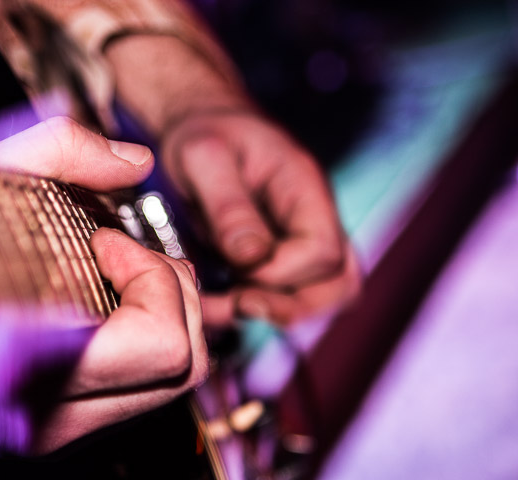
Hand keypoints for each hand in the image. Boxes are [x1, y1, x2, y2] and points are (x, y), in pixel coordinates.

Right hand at [0, 117, 206, 454]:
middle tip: (125, 252)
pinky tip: (103, 302)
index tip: (108, 240)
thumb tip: (133, 161)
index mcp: (28, 364)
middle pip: (182, 367)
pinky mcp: (60, 424)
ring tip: (118, 272)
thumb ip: (57, 152)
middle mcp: (50, 414)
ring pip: (171, 384)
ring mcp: (57, 427)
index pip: (158, 346)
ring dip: (163, 314)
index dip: (150, 277)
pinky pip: (139, 389)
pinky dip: (143, 337)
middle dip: (171, 293)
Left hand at [160, 109, 361, 326]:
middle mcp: (313, 219)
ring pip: (319, 295)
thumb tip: (252, 258)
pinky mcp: (276, 255)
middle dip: (291, 307)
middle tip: (238, 306)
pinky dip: (254, 307)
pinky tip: (215, 302)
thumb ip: (229, 207)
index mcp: (305, 190)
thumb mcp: (204, 157)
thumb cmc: (203, 132)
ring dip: (276, 312)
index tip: (236, 269)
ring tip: (223, 308)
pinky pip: (284, 293)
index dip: (283, 273)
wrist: (198, 124)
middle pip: (339, 284)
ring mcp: (298, 239)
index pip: (324, 253)